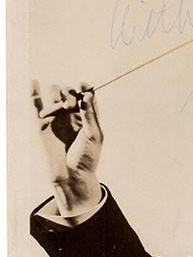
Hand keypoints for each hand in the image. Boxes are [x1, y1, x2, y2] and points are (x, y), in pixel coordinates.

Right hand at [32, 80, 102, 214]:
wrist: (71, 175)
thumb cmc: (87, 157)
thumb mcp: (94, 135)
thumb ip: (90, 115)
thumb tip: (88, 94)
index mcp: (88, 116)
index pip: (86, 95)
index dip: (84, 87)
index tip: (83, 85)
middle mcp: (72, 115)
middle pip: (70, 92)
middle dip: (70, 92)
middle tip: (71, 105)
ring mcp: (57, 118)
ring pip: (55, 95)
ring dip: (58, 94)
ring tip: (63, 107)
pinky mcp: (42, 124)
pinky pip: (37, 105)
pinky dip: (34, 93)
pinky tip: (34, 81)